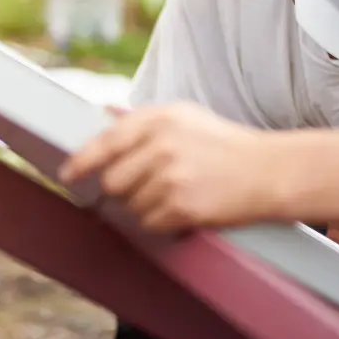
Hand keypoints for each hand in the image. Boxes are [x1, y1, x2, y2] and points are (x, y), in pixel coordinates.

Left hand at [59, 103, 272, 231]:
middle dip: (121, 190)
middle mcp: (160, 144)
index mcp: (157, 119)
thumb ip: (141, 119)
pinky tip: (182, 211)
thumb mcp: (184, 117)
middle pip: (112, 180)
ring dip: (145, 208)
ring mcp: (170, 176)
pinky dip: (161, 223)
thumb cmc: (224, 144)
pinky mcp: (182, 206)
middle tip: (143, 189)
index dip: (81, 161)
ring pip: (130, 206)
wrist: (270, 171)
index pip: (104, 142)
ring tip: (174, 196)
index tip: (69, 174)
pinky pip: (150, 223)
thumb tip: (103, 115)